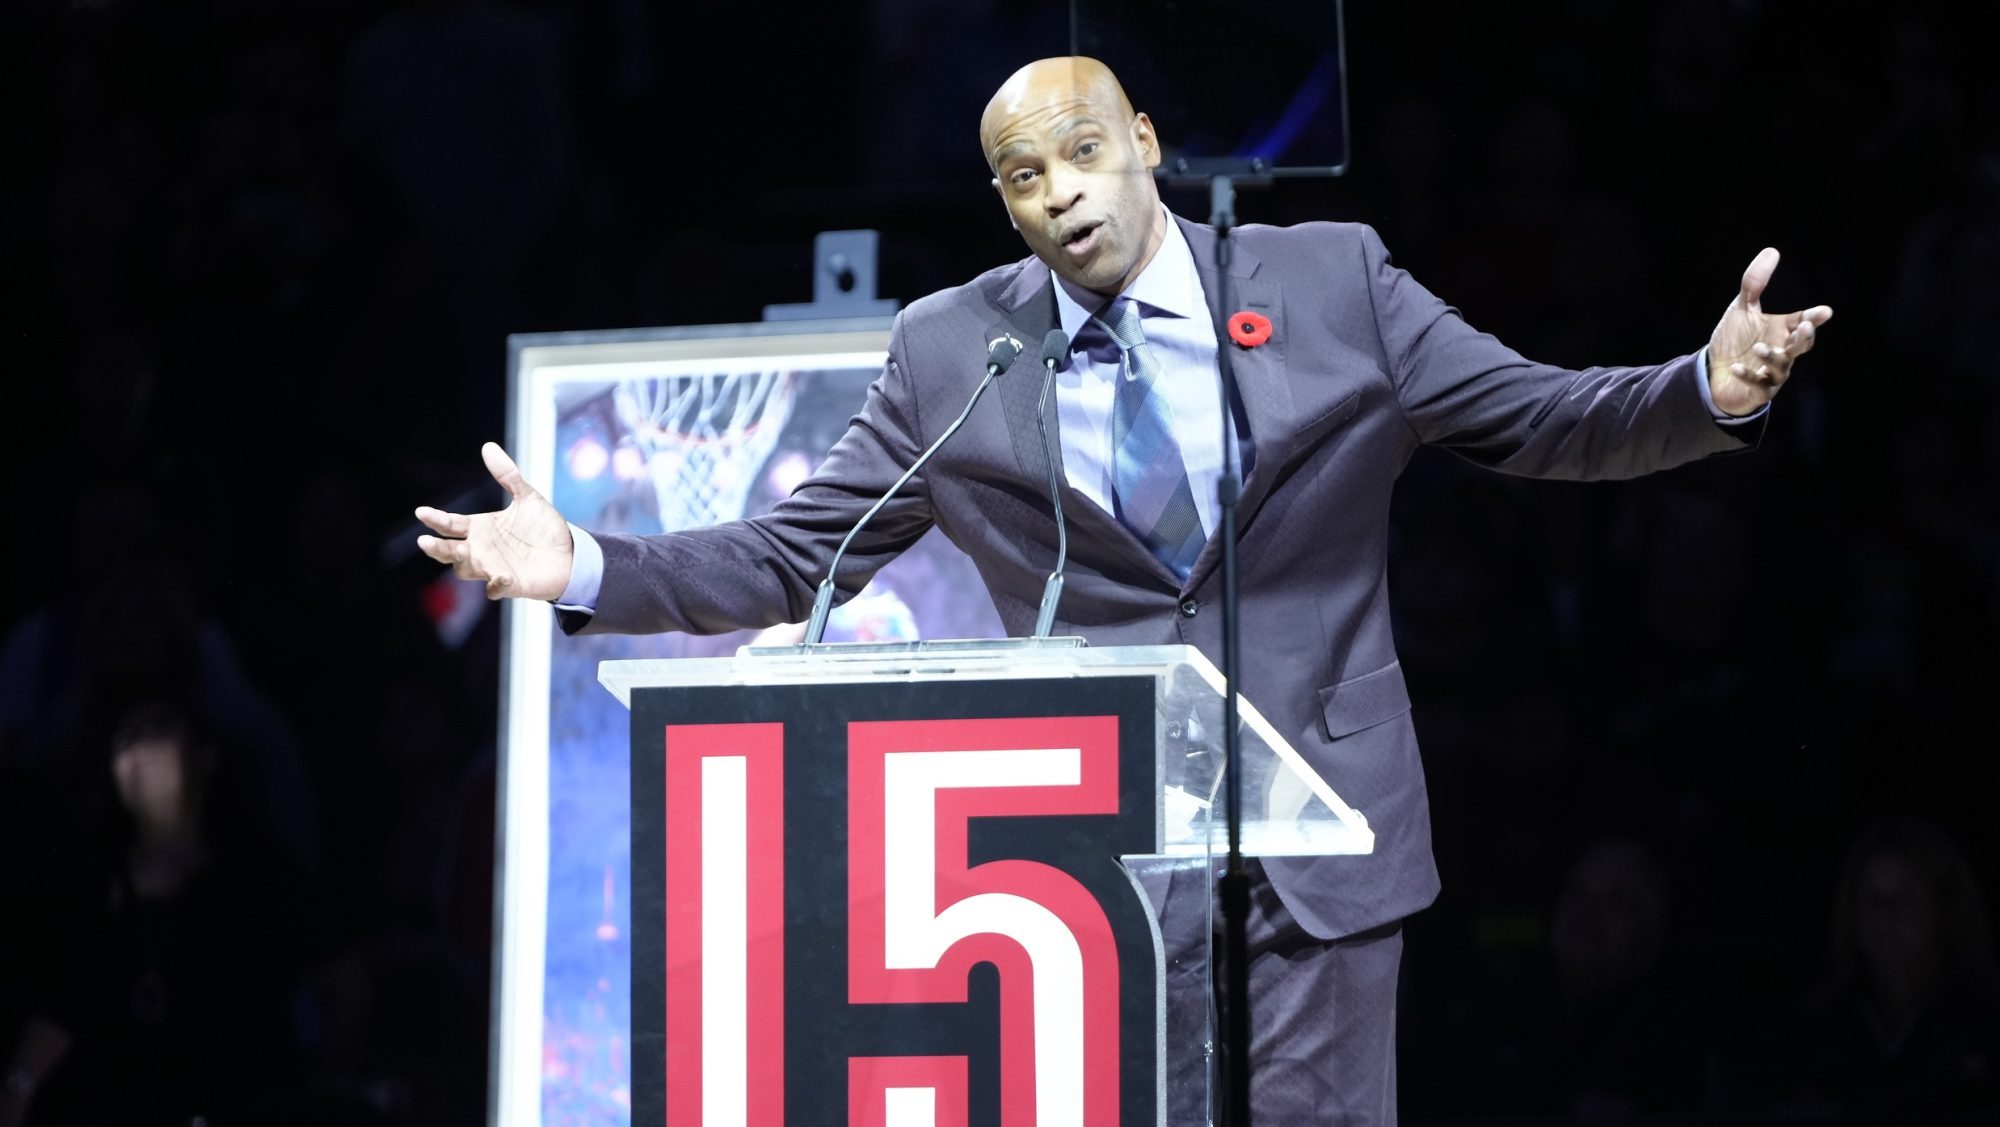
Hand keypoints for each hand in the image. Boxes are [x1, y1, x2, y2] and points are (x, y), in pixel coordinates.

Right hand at [416, 442, 574, 600]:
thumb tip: (487, 446)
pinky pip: (496, 589)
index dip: (435, 519)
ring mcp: (493, 568)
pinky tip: (502, 577)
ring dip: (461, 562)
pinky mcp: (510, 584)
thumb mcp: (526, 497)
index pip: (450, 524)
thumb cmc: (543, 527)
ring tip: (462, 551)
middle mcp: (480, 550)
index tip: (422, 512)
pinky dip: (496, 585)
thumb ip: (507, 475)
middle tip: (425, 541)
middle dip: (436, 547)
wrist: (570, 553)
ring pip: (465, 569)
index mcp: (480, 529)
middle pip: (448, 551)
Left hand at [1707, 247, 1832, 415]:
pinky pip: (1757, 384)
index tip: (1825, 311)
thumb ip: (1754, 283)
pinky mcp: (1758, 390)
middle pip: (1801, 345)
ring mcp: (1772, 372)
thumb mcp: (1742, 308)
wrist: (1714, 372)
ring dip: (1772, 357)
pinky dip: (1749, 375)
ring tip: (1759, 348)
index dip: (1814, 317)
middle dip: (1804, 337)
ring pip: (1781, 366)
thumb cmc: (1735, 339)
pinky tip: (1738, 367)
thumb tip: (1772, 251)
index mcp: (1782, 330)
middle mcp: (1782, 350)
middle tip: (1805, 327)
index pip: (1803, 321)